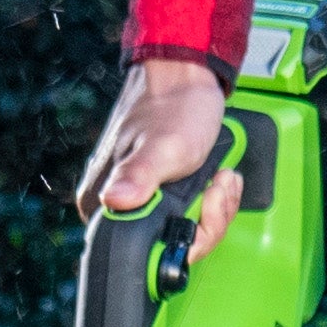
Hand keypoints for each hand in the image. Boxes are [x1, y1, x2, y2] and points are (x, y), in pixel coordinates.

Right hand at [76, 59, 238, 249]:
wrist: (187, 72)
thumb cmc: (173, 104)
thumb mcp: (163, 145)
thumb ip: (139, 175)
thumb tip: (116, 200)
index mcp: (105, 204)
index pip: (146, 254)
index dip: (186, 239)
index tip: (205, 206)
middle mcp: (117, 206)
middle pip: (168, 244)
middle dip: (205, 220)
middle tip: (218, 187)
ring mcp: (140, 198)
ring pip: (184, 229)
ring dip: (213, 208)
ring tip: (222, 178)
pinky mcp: (160, 191)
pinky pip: (189, 213)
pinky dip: (211, 200)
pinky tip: (218, 178)